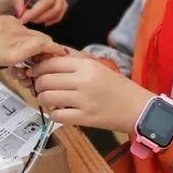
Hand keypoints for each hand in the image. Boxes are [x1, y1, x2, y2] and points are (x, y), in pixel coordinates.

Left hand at [0, 12, 65, 66]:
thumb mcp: (9, 54)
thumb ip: (32, 49)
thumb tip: (51, 46)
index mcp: (23, 33)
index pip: (48, 42)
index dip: (55, 53)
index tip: (60, 63)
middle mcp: (17, 27)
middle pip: (37, 42)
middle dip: (40, 57)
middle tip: (35, 73)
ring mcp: (5, 26)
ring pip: (24, 41)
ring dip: (26, 56)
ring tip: (18, 70)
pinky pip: (12, 40)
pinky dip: (14, 50)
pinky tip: (5, 59)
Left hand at [10, 0, 66, 24]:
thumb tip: (18, 13)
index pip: (48, 0)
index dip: (36, 12)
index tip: (22, 18)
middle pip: (57, 6)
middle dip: (42, 16)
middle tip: (25, 20)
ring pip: (61, 6)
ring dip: (48, 16)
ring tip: (31, 19)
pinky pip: (59, 1)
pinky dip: (51, 10)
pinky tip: (38, 15)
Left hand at [29, 51, 153, 131]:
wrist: (137, 107)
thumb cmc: (117, 86)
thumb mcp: (97, 66)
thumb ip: (75, 60)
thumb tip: (52, 55)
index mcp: (86, 65)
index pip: (51, 63)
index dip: (38, 68)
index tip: (34, 72)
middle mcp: (83, 81)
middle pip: (45, 80)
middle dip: (38, 84)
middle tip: (40, 87)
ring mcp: (83, 100)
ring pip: (47, 97)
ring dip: (42, 99)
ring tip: (48, 100)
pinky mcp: (84, 118)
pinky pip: (57, 116)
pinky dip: (53, 114)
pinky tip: (58, 112)